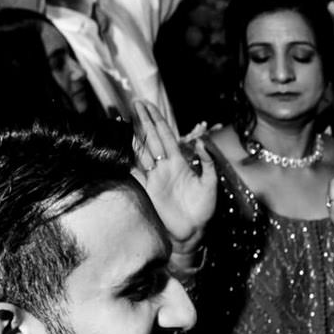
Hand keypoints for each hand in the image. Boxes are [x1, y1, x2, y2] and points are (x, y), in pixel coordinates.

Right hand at [130, 99, 217, 251]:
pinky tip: (122, 146)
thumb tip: (200, 143)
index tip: (149, 105)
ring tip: (126, 117)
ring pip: (142, 150)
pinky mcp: (146, 189)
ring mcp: (154, 176)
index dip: (158, 120)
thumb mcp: (211, 184)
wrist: (192, 231)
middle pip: (152, 138)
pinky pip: (134, 170)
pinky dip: (128, 158)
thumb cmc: (203, 209)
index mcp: (179, 162)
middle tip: (136, 102)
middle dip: (144, 120)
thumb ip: (208, 163)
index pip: (166, 136)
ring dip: (135, 134)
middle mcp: (164, 166)